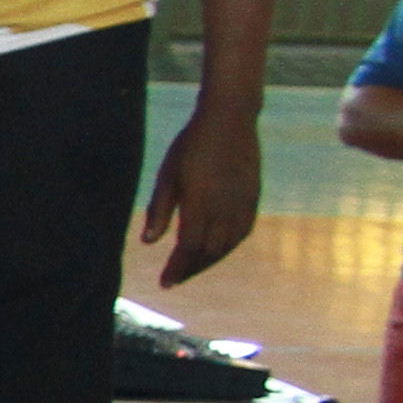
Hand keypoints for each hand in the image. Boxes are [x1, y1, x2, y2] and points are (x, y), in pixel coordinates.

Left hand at [144, 97, 261, 285]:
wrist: (230, 120)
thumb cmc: (191, 145)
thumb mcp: (167, 175)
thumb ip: (159, 210)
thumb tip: (148, 242)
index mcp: (201, 202)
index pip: (189, 247)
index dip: (177, 268)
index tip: (165, 283)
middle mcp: (225, 207)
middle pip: (209, 251)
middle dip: (191, 269)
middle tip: (174, 279)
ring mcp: (243, 203)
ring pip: (227, 245)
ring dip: (209, 261)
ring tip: (191, 268)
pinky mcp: (253, 198)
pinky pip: (242, 232)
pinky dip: (227, 246)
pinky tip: (216, 250)